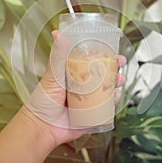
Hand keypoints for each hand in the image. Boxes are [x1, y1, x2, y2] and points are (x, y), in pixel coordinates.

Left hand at [25, 30, 125, 145]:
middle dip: (113, 69)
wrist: (41, 128)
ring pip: (106, 91)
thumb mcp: (52, 75)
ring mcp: (87, 102)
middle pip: (101, 76)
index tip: (112, 50)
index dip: (102, 56)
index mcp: (72, 76)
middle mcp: (81, 88)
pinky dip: (112, 103)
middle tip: (120, 64)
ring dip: (115, 84)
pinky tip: (115, 98)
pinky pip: (105, 108)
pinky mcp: (90, 115)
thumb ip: (57, 55)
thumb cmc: (42, 101)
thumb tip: (57, 34)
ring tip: (119, 80)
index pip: (90, 62)